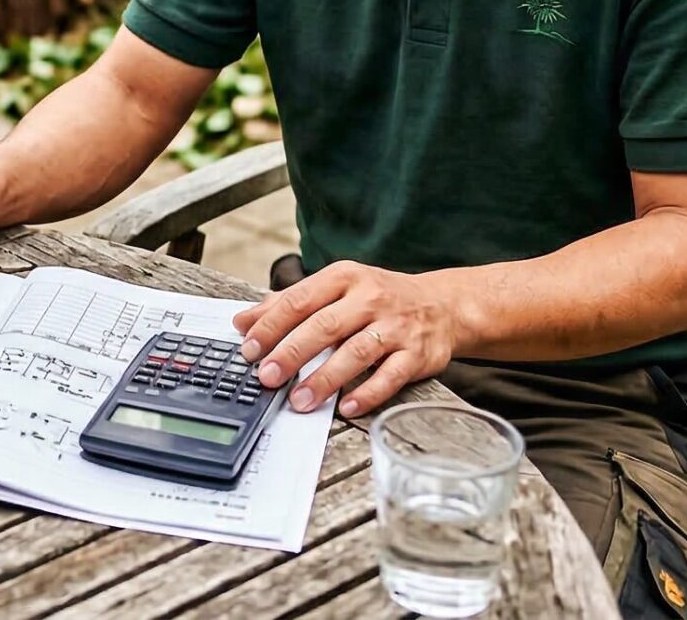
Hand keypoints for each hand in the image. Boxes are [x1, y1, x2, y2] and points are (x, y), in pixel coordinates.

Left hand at [232, 261, 460, 418]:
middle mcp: (370, 298)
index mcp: (345, 277)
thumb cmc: (378, 298)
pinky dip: (367, 393)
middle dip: (292, 353)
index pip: (300, 299)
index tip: (248, 348)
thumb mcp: (337, 288)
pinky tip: (345, 408)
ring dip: (325, 379)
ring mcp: (395, 327)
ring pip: (356, 352)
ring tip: (299, 400)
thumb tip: (243, 321)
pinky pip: (390, 376)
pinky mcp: (417, 354)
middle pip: (325, 325)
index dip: (271, 325)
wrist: (443, 305)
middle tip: (267, 377)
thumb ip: (289, 303)